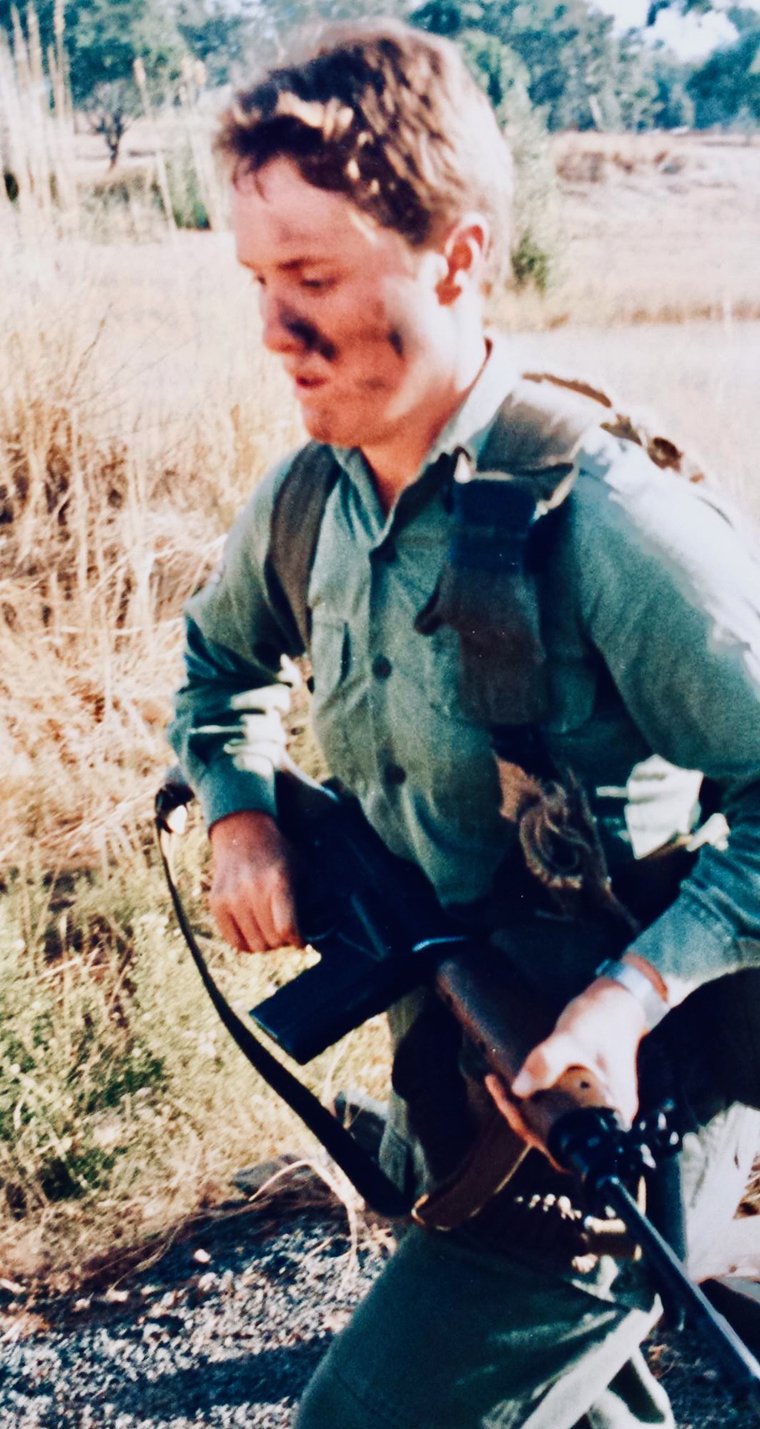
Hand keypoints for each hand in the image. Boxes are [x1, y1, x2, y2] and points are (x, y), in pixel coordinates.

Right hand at [208, 809, 301, 952]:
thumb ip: (309, 898)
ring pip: (254, 945)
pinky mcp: (217, 904)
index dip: (298, 940)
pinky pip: (234, 942)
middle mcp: (252, 891)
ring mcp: (231, 898)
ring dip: (266, 943)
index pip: (286, 928)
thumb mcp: (300, 869)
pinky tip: (254, 932)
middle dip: (283, 941)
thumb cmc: (278, 854)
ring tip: (270, 929)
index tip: (301, 940)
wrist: (242, 835)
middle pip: (272, 940)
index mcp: (278, 882)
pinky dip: (247, 943)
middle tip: (285, 930)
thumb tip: (316, 934)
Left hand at [485, 978, 647, 1154]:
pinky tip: (512, 1084)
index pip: (572, 1144)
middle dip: (523, 1119)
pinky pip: (557, 1106)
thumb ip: (546, 1061)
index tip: (512, 1111)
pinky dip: (534, 1099)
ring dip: (525, 1109)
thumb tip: (519, 1089)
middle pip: (559, 1136)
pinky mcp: (585, 1095)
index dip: (536, 1135)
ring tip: (498, 1087)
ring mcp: (596, 1106)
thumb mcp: (571, 1038)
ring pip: (555, 1121)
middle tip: (498, 1092)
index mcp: (612, 1111)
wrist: (615, 1003)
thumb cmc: (601, 1021)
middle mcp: (607, 1116)